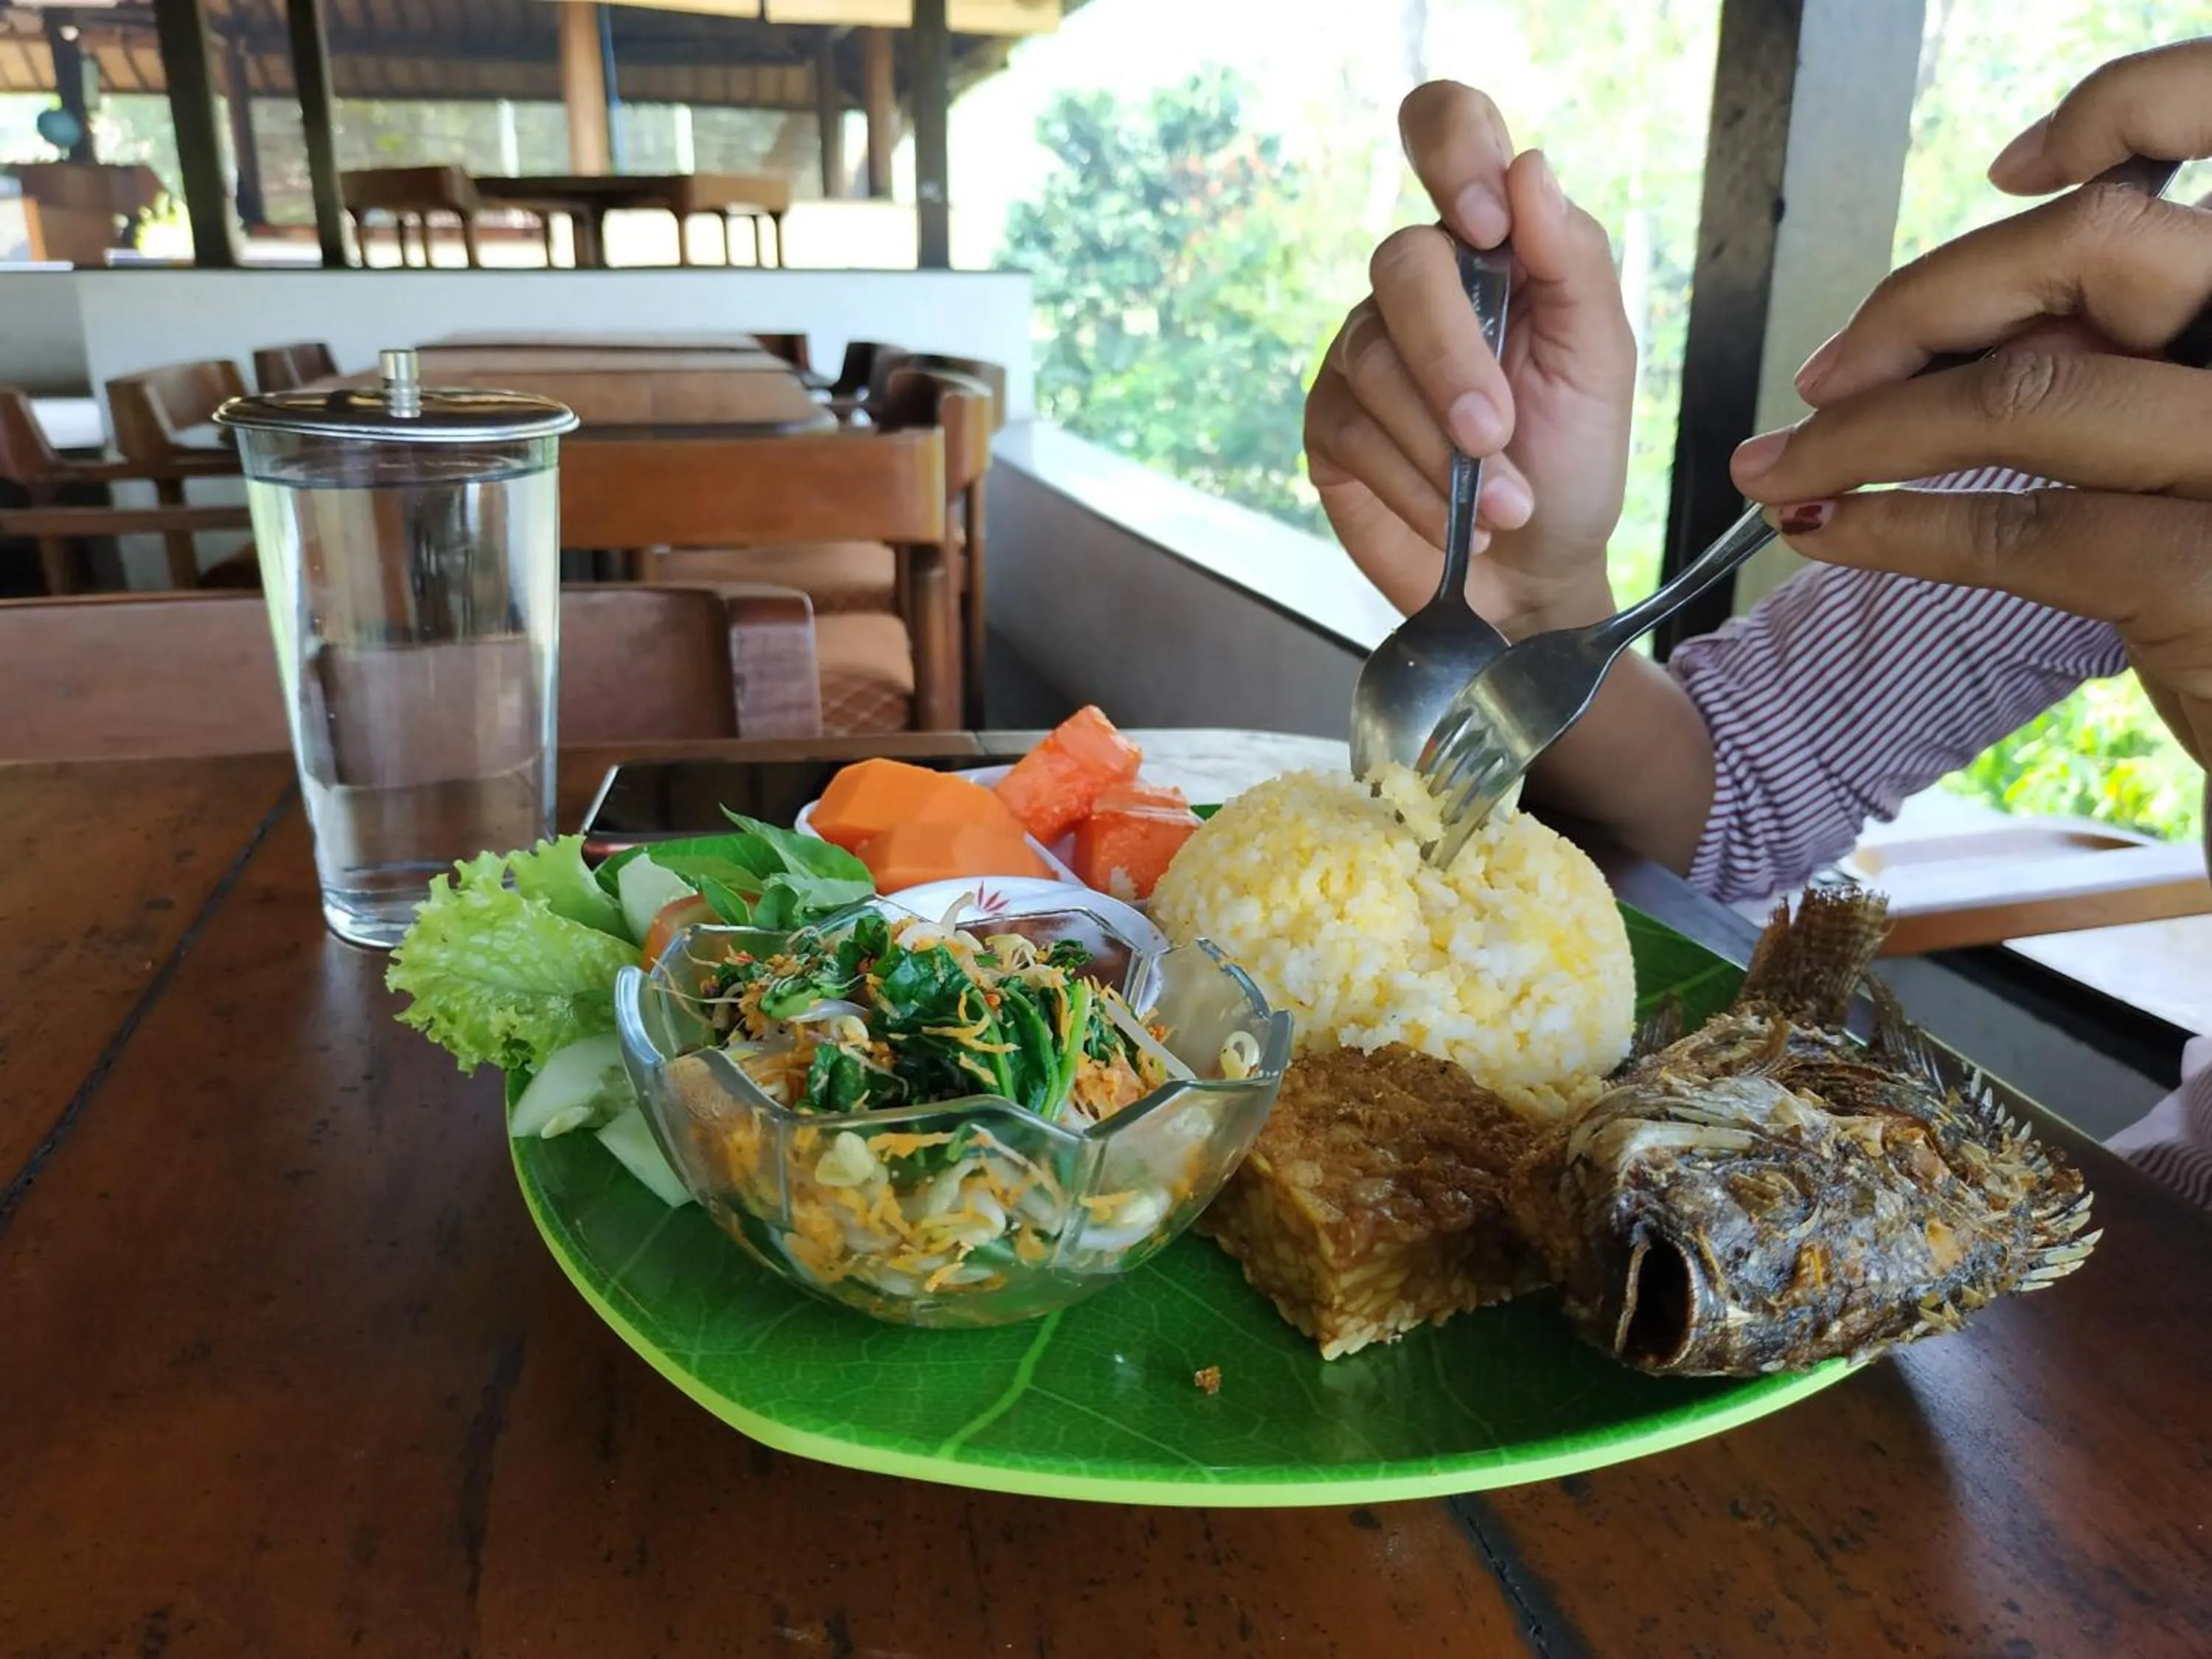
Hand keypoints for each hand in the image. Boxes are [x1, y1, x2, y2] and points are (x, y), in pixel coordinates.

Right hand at [1305, 82, 1637, 634]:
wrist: (1535, 575)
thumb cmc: (1572, 461)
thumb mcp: (1600, 357)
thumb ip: (1573, 259)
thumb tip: (1527, 169)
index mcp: (1488, 243)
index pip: (1445, 131)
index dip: (1453, 150)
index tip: (1490, 227)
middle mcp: (1417, 287)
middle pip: (1402, 263)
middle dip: (1454, 358)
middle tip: (1498, 433)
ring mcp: (1363, 353)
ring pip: (1374, 361)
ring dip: (1442, 446)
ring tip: (1500, 504)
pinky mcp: (1330, 425)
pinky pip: (1353, 433)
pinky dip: (1415, 488)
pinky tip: (1458, 522)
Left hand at [1729, 37, 2211, 770]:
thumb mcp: (2208, 437)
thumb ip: (2133, 354)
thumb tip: (1962, 326)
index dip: (2127, 108)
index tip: (2012, 168)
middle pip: (2096, 251)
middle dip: (1922, 305)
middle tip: (1820, 376)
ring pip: (2027, 393)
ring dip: (1867, 432)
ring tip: (1782, 474)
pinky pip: (2019, 528)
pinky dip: (1897, 528)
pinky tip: (1836, 536)